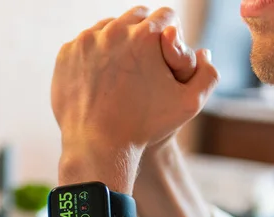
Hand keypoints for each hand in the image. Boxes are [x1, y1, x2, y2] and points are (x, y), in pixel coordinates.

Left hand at [52, 6, 218, 170]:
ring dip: (118, 41)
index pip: (166, 15)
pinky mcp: (66, 53)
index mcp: (147, 35)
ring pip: (108, 27)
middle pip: (136, 16)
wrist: (98, 145)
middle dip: (144, 32)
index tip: (166, 50)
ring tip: (123, 68)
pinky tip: (101, 76)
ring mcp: (86, 41)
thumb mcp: (189, 105)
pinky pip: (85, 44)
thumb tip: (205, 51)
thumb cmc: (145, 127)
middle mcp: (114, 31)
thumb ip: (208, 75)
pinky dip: (94, 54)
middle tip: (145, 58)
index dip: (171, 32)